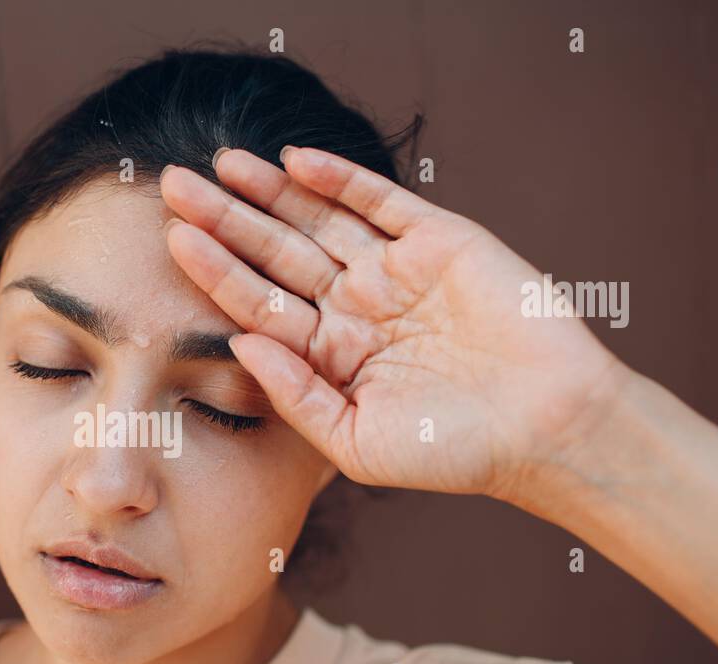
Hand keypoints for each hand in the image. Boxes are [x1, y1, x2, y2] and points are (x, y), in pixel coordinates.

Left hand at [160, 146, 629, 500]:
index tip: (172, 241)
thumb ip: (294, 394)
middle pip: (275, 253)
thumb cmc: (452, 452)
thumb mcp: (354, 441)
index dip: (215, 271)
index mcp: (330, 355)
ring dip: (269, 191)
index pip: (258, 304)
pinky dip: (340, 177)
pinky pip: (380, 200)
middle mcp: (354, 307)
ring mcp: (394, 271)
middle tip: (171, 185)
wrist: (546, 429)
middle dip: (224, 219)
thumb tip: (237, 341)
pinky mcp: (439, 241)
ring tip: (219, 162)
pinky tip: (294, 159)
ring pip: (318, 220)